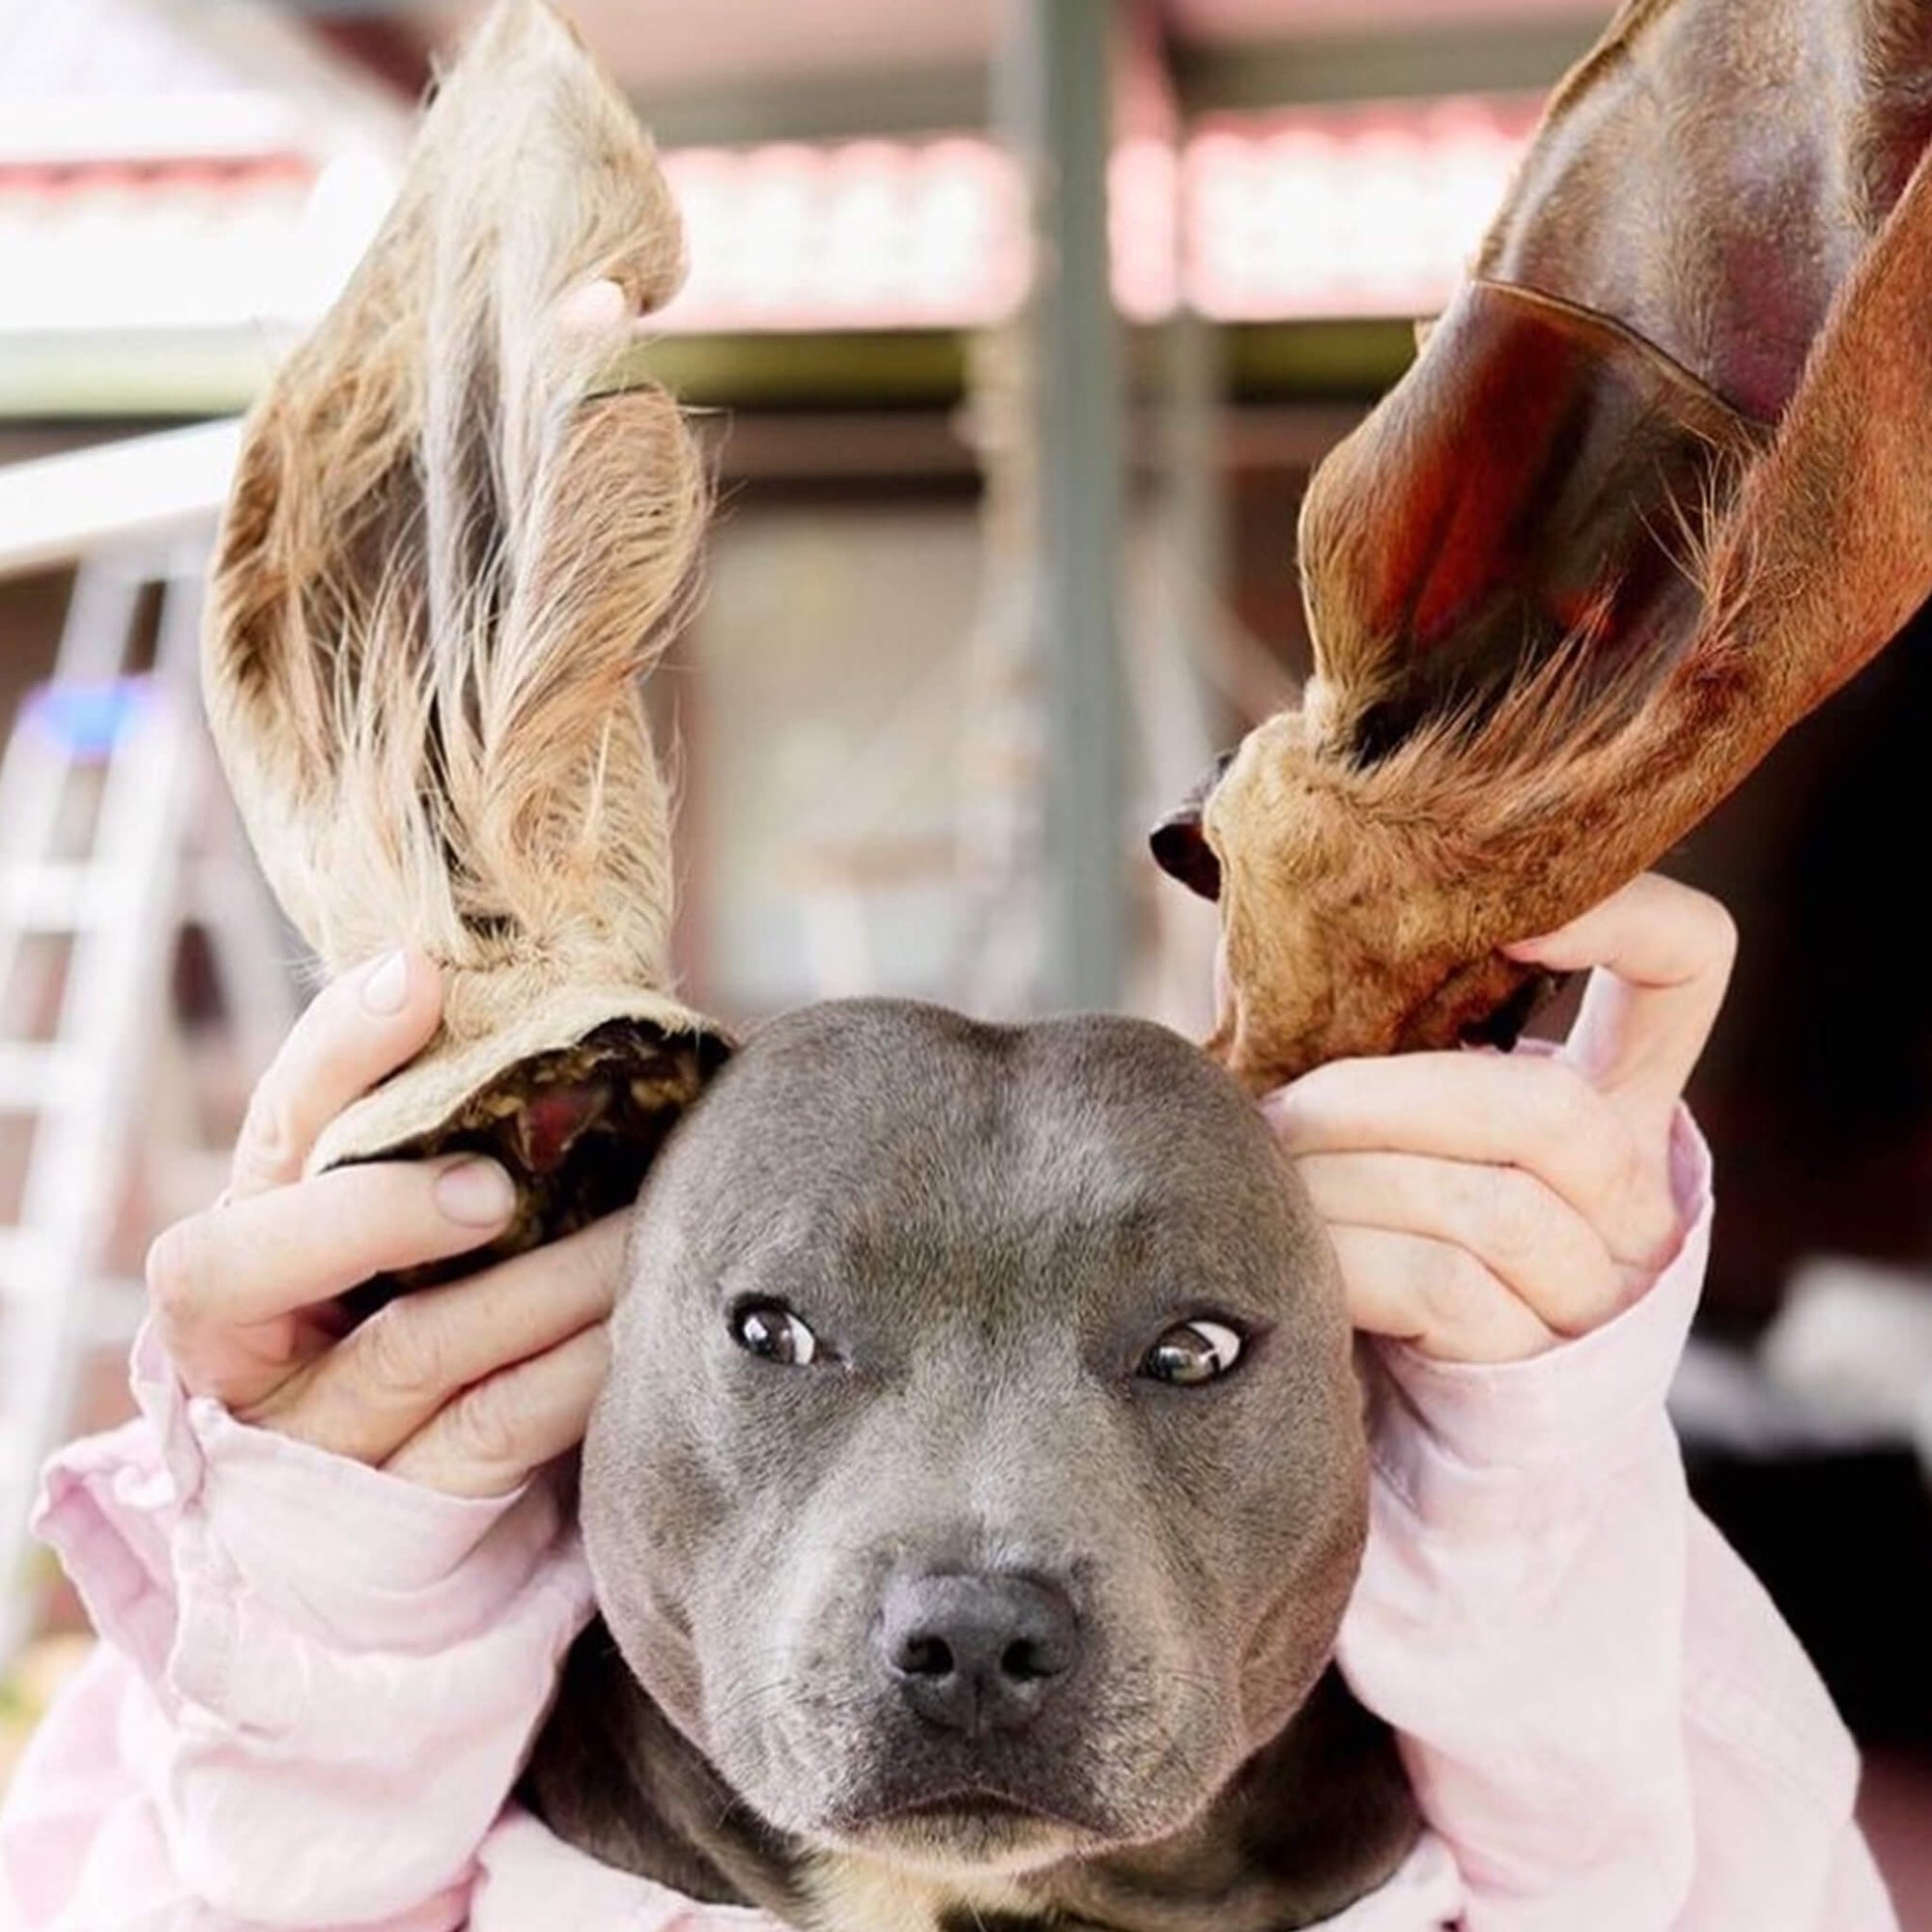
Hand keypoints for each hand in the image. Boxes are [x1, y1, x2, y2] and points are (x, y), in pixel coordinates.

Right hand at [145, 949, 617, 1495]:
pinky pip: (493, 1430)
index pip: (268, 1133)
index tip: (421, 979)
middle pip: (247, 1266)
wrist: (377, 1522)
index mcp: (244, 1242)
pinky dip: (574, 1370)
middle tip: (493, 1183)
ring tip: (636, 1229)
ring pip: (413, 1348)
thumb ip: (436, 1132)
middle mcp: (245, 1344)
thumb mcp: (392, 1226)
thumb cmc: (406, 1321)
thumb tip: (548, 998)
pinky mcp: (399, 1512)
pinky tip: (634, 1323)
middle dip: (376, 1211)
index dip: (334, 1052)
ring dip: (541, 1281)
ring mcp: (311, 1440)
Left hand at [1264, 874, 1736, 1363]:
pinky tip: (1296, 1250)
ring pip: (1488, 1206)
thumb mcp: (1399, 1115)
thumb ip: (1383, 1035)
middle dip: (1384, 1101)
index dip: (1626, 923)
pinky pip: (1444, 1288)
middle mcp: (1633, 1192)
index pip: (1687, 967)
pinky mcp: (1538, 1365)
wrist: (1400, 1398)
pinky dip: (1349, 1256)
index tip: (1508, 924)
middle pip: (1550, 1111)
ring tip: (1271, 1178)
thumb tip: (1284, 941)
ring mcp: (1599, 1286)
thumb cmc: (1377, 1219)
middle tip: (1279, 1111)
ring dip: (1345, 1181)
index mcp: (1613, 1098)